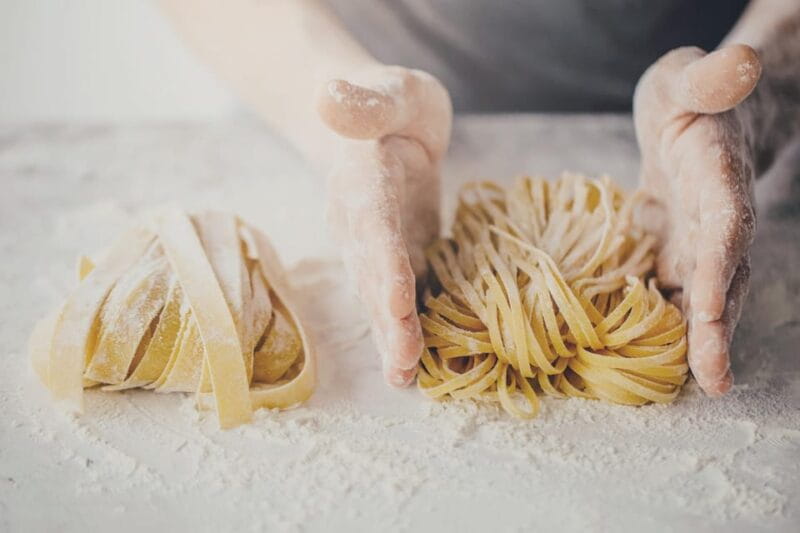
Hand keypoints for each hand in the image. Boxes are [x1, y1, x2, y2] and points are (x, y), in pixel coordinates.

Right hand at [317, 66, 451, 385]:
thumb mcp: (392, 91)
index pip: (373, 225)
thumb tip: (327, 97)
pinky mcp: (396, 256)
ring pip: (382, 295)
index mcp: (363, 181)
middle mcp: (362, 222)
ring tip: (406, 378)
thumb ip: (366, 99)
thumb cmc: (393, 105)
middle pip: (374, 274)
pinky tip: (416, 364)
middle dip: (388, 320)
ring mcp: (377, 245)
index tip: (395, 302)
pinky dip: (406, 328)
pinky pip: (400, 295)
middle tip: (404, 365)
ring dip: (394, 336)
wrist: (380, 127)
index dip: (384, 264)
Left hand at [634, 45, 760, 395]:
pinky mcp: (676, 250)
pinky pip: (674, 290)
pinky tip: (650, 357)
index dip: (719, 267)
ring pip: (701, 295)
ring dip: (698, 340)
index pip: (726, 227)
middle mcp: (717, 219)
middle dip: (717, 327)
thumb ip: (706, 80)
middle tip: (714, 380)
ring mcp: (698, 240)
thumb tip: (735, 65)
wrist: (700, 121)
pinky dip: (667, 323)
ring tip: (695, 386)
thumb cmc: (692, 97)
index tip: (708, 307)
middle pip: (722, 277)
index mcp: (719, 178)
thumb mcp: (688, 79)